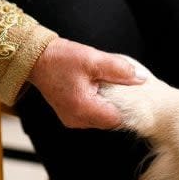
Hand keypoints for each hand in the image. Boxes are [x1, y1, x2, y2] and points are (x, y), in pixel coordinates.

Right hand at [27, 38, 147, 128]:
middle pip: (110, 120)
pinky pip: (92, 114)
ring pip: (101, 118)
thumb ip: (120, 70)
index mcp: (83, 109)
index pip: (117, 119)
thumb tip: (141, 79)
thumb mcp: (94, 59)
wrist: (36, 59)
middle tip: (123, 85)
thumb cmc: (61, 58)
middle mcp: (77, 120)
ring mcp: (72, 119)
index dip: (129, 107)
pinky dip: (99, 104)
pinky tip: (98, 88)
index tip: (134, 93)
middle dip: (119, 105)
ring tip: (108, 84)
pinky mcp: (70, 115)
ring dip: (108, 104)